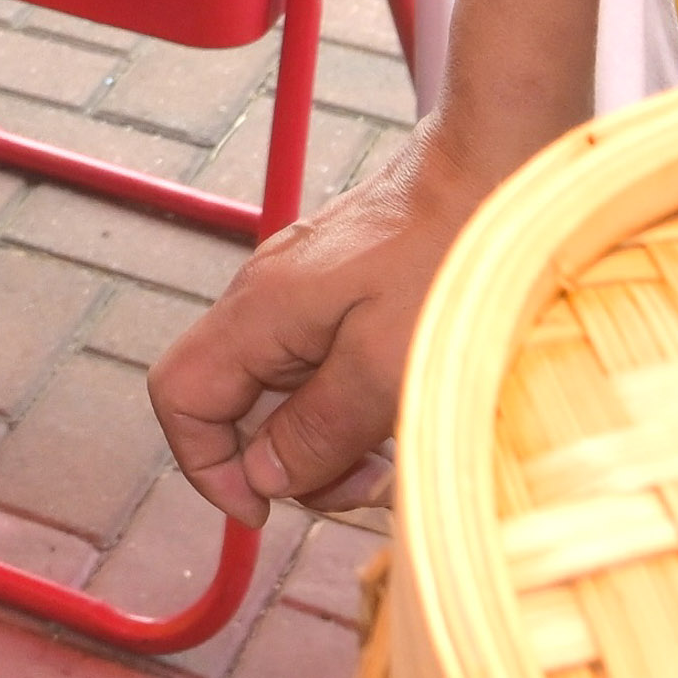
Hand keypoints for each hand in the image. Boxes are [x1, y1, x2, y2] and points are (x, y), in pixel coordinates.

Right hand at [148, 136, 500, 522]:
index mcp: (260, 312)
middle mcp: (268, 299)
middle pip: (235, 406)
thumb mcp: (387, 367)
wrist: (497, 165)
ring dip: (329, 440)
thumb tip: (264, 479)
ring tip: (397, 453)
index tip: (265, 512)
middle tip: (364, 485)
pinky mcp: (346, 289)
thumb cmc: (449, 258)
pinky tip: (410, 409)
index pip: (180, 398)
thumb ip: (317, 429)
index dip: (206, 466)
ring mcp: (306, 292)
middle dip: (287, 464)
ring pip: (284, 392)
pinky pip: (325, 365)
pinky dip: (355, 405)